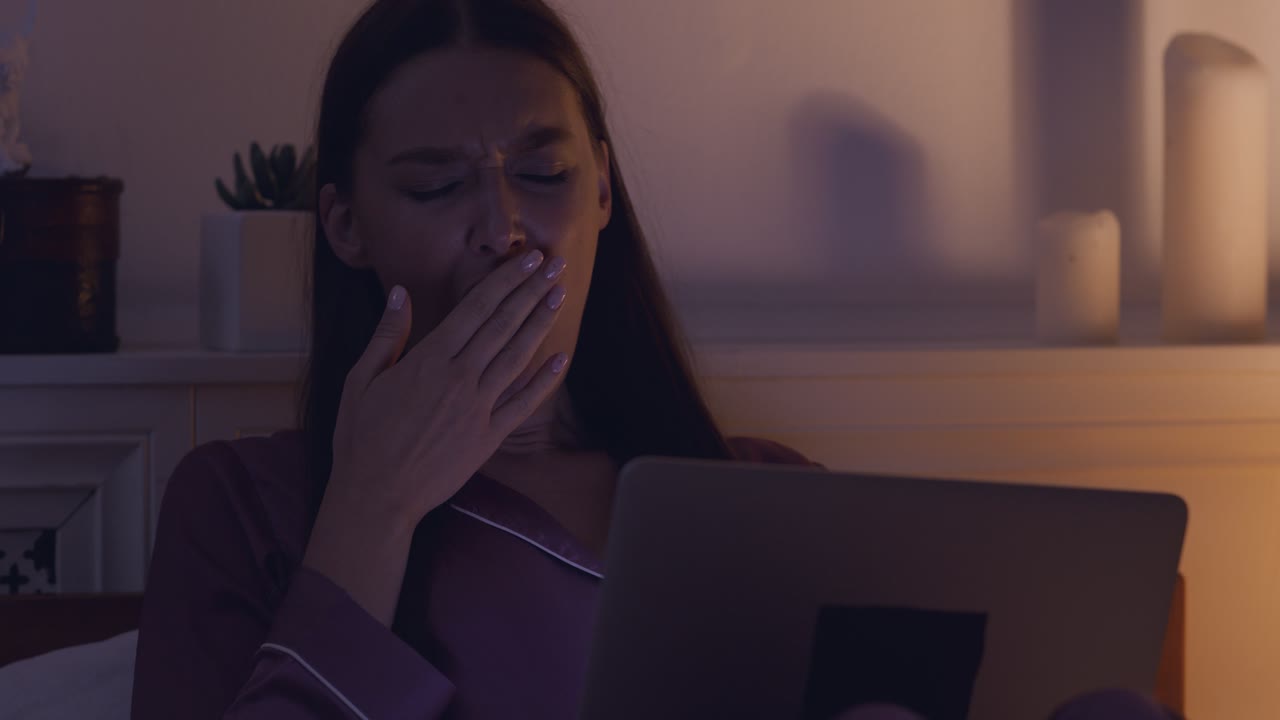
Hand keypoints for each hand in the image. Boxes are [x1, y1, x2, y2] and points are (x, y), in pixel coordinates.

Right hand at [329, 248, 569, 531]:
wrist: (376, 496)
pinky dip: (544, 380)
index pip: (476, 308)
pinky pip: (524, 404)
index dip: (505, 280)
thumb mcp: (361, 379)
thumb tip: (399, 293)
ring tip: (559, 295)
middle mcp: (459, 378)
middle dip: (531, 291)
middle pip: (503, 325)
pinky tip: (562, 358)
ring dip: (541, 323)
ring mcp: (478, 408)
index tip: (527, 260)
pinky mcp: (489, 437)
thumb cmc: (361, 438)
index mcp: (428, 360)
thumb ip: (387, 335)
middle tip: (554, 265)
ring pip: (518, 356)